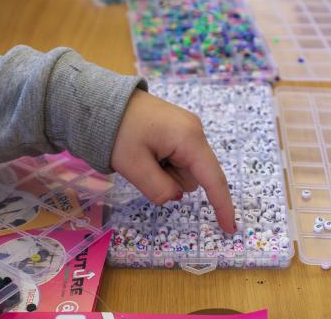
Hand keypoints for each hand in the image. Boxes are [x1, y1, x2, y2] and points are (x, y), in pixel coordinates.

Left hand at [111, 90, 235, 232]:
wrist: (101, 100)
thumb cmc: (117, 131)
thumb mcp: (134, 166)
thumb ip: (158, 189)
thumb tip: (174, 195)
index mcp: (189, 139)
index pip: (213, 179)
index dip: (222, 205)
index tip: (229, 229)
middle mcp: (194, 132)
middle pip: (193, 176)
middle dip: (171, 181)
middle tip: (143, 166)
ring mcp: (186, 128)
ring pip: (184, 169)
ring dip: (165, 172)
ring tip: (142, 155)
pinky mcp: (176, 129)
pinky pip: (176, 157)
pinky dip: (162, 162)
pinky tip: (145, 150)